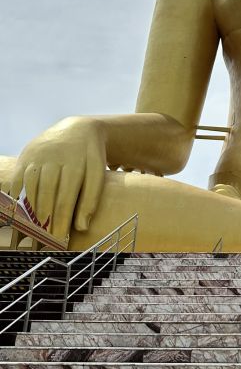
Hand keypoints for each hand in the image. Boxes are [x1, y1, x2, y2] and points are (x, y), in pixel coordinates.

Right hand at [5, 117, 105, 242]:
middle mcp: (55, 158)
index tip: (60, 239)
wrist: (78, 129)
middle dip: (46, 218)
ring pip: (31, 186)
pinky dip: (15, 194)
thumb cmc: (90, 158)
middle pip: (47, 193)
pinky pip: (18, 177)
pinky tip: (18, 210)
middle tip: (46, 238)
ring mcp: (39, 155)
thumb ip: (91, 199)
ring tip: (35, 228)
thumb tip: (82, 228)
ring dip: (31, 209)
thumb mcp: (97, 174)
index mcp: (76, 164)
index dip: (61, 219)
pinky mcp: (27, 154)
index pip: (66, 197)